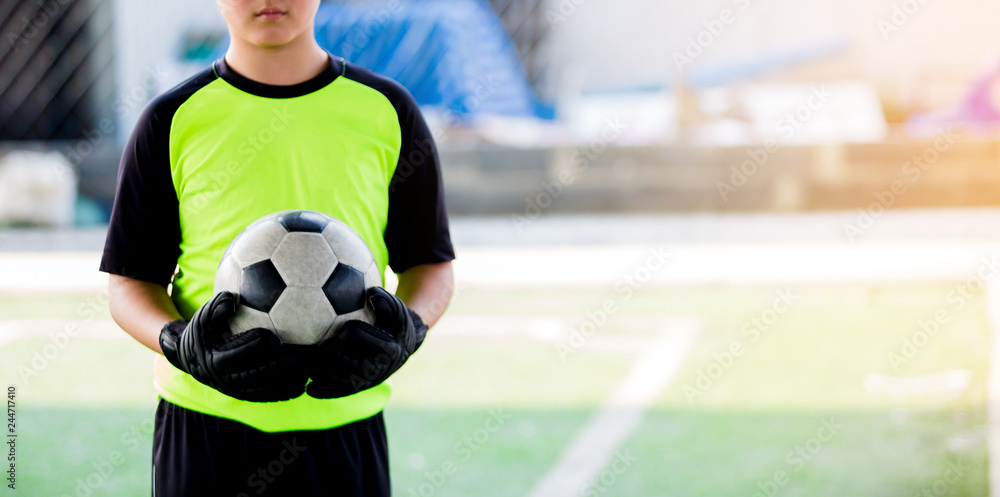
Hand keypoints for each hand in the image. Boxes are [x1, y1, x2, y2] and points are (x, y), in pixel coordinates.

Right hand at [159, 292, 307, 402]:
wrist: (191, 361)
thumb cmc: (203, 334)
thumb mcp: (201, 319)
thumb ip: (215, 307)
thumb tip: (232, 299)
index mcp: (216, 360)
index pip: (240, 352)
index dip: (258, 344)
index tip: (274, 337)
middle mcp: (226, 379)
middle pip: (256, 374)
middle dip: (277, 367)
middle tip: (297, 358)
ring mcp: (235, 390)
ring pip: (263, 390)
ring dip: (284, 383)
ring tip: (304, 375)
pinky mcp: (243, 395)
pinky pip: (264, 397)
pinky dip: (282, 394)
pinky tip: (300, 387)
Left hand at [305, 287, 427, 398]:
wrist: (401, 348)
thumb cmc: (394, 324)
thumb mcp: (398, 311)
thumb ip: (388, 301)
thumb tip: (372, 293)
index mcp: (390, 349)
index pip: (365, 339)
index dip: (352, 331)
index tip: (345, 325)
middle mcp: (380, 369)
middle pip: (353, 364)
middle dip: (334, 354)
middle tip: (321, 345)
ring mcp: (369, 381)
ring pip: (344, 381)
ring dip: (325, 374)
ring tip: (308, 366)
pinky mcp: (359, 388)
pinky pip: (341, 392)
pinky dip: (325, 391)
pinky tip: (309, 388)